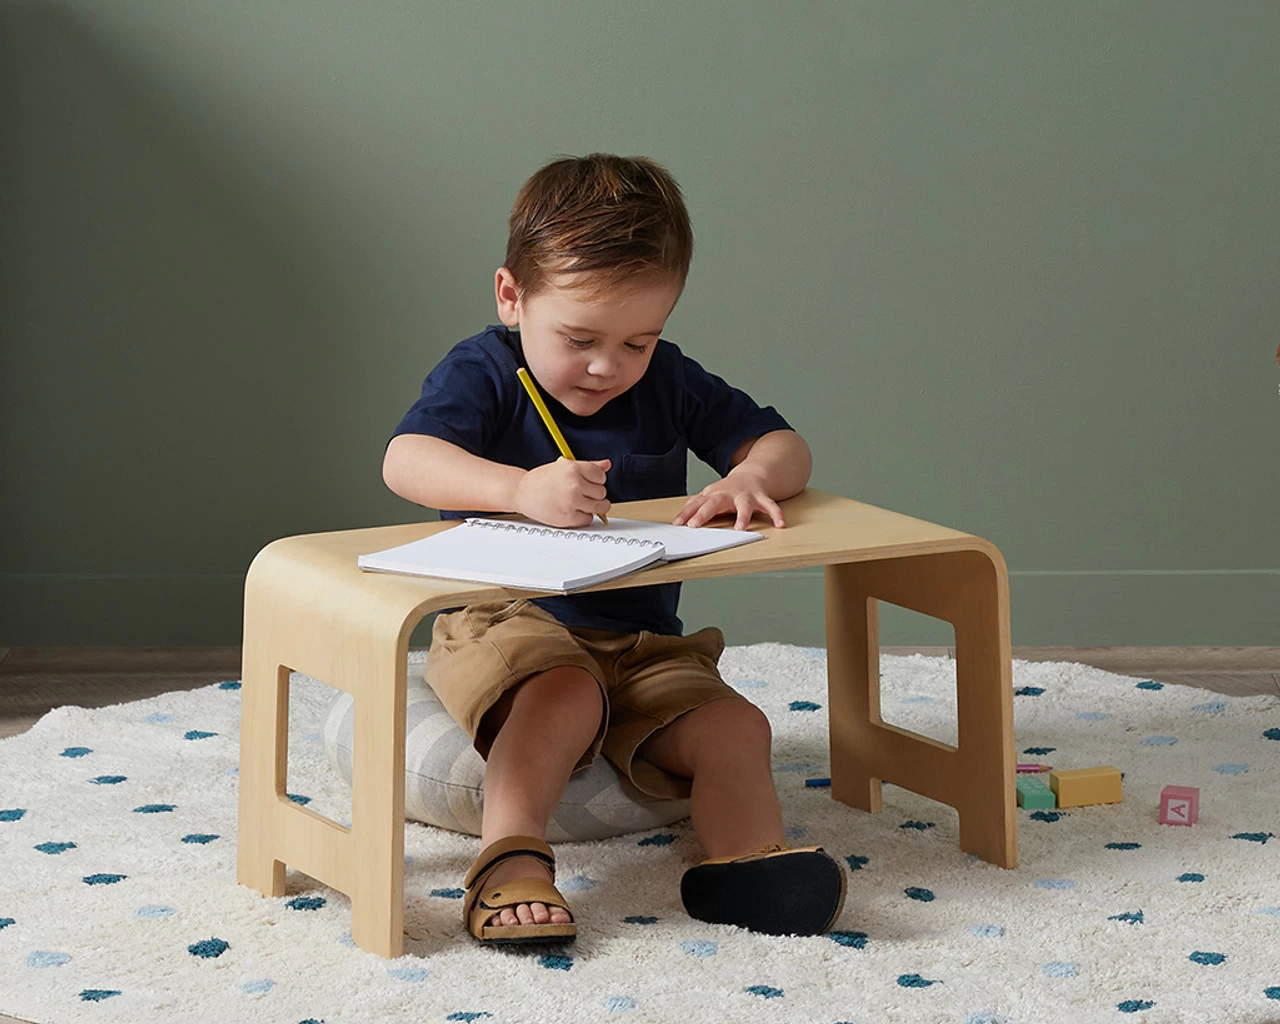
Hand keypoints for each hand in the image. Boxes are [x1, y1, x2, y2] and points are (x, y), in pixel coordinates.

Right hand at [515, 457, 611, 527]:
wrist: (521, 492)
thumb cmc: (541, 480)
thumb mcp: (564, 466)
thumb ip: (588, 466)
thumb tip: (607, 464)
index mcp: (573, 468)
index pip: (601, 476)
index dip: (596, 480)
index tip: (590, 483)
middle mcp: (574, 484)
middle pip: (602, 492)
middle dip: (594, 494)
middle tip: (582, 493)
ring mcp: (572, 502)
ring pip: (600, 507)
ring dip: (593, 506)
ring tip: (582, 503)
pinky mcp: (569, 518)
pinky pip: (588, 519)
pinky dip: (583, 517)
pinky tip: (572, 510)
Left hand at [671, 469, 785, 529]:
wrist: (752, 474)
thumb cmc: (727, 490)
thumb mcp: (709, 495)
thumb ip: (695, 506)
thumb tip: (677, 520)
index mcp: (714, 494)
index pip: (697, 504)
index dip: (687, 513)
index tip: (678, 523)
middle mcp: (729, 494)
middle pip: (715, 503)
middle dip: (704, 513)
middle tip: (694, 525)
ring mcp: (746, 496)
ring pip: (744, 506)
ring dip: (742, 516)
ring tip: (741, 528)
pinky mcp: (761, 498)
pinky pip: (771, 507)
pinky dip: (777, 515)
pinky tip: (781, 524)